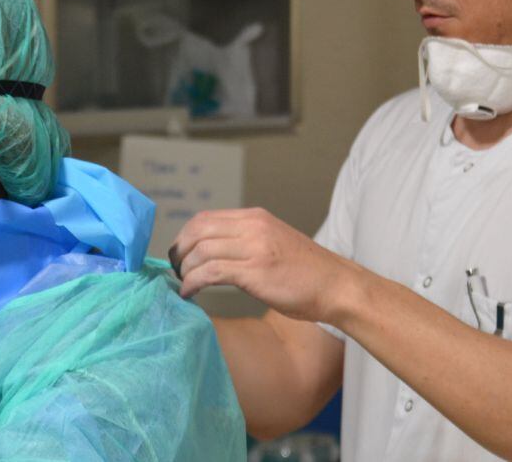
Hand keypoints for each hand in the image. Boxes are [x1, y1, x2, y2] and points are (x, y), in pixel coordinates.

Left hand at [168, 208, 358, 323]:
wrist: (337, 286)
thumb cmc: (307, 273)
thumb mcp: (273, 243)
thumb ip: (246, 242)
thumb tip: (213, 254)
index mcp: (256, 218)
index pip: (205, 218)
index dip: (184, 237)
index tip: (179, 255)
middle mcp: (253, 226)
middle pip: (197, 230)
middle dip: (178, 251)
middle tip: (174, 270)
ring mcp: (254, 247)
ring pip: (200, 251)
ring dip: (184, 270)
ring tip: (182, 285)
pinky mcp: (255, 271)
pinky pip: (211, 272)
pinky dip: (192, 283)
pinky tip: (189, 294)